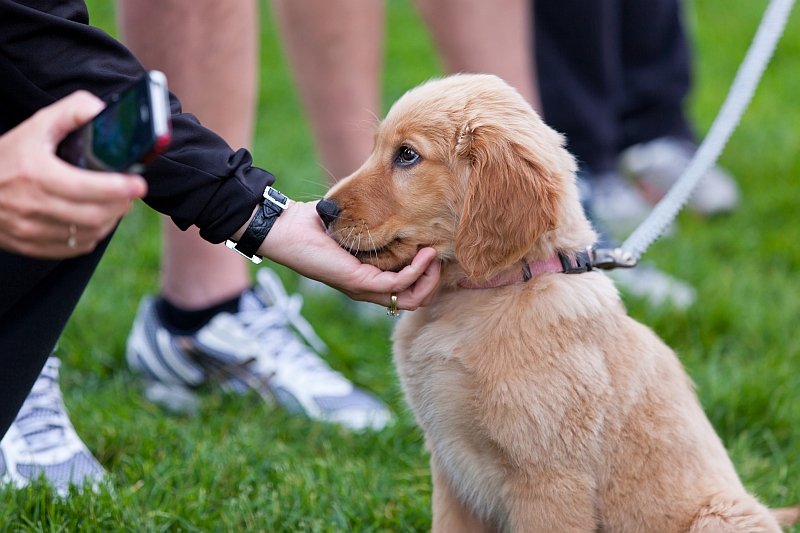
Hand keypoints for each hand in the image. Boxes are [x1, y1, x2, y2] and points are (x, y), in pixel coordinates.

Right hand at [0, 91, 147, 258]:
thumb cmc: (6, 159)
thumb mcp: (33, 128)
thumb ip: (68, 113)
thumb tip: (99, 109)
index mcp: (36, 175)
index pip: (84, 187)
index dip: (117, 187)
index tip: (138, 183)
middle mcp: (34, 206)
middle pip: (94, 215)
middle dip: (120, 203)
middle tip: (130, 192)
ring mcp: (33, 230)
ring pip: (88, 233)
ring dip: (111, 219)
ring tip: (116, 203)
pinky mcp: (34, 246)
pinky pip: (76, 247)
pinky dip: (94, 233)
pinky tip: (97, 218)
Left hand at [257, 201, 440, 309]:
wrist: (288, 230)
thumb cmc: (315, 225)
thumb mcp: (354, 227)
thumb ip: (376, 228)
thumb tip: (398, 213)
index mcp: (369, 280)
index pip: (409, 292)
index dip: (428, 276)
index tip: (436, 252)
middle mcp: (369, 289)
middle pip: (416, 301)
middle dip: (434, 281)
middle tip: (439, 256)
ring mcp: (365, 289)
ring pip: (412, 298)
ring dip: (430, 277)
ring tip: (435, 254)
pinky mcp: (359, 282)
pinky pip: (399, 283)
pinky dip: (417, 270)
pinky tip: (424, 253)